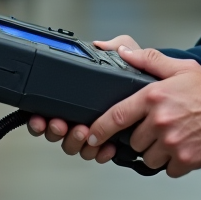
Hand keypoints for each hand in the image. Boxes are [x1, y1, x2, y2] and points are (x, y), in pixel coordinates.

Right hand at [25, 35, 143, 161]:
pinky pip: (98, 154)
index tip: (41, 118)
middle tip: (61, 124)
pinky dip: (100, 152)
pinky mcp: (111, 143)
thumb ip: (113, 47)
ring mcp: (94, 132)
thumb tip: (99, 44)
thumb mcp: (126, 55)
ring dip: (75, 141)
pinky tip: (106, 147)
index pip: (47, 111)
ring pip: (74, 146)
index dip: (39, 118)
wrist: (161, 92)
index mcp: (76, 97)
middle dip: (54, 130)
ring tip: (83, 131)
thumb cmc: (138, 74)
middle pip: (56, 133)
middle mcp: (80, 117)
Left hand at [87, 47, 200, 177]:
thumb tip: (123, 53)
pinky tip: (187, 146)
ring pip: (149, 157)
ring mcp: (173, 143)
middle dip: (143, 136)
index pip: (116, 116)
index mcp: (155, 97)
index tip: (92, 135)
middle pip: (134, 140)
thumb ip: (150, 61)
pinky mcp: (186, 160)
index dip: (99, 129)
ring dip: (158, 151)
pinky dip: (175, 162)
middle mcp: (161, 121)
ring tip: (177, 136)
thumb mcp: (182, 68)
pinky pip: (168, 169)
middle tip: (162, 126)